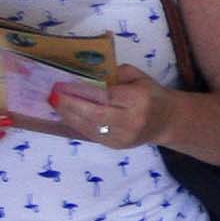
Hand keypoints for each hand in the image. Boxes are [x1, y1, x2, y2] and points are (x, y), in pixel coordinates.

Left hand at [55, 70, 172, 149]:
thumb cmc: (150, 94)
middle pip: (95, 114)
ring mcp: (123, 137)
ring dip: (68, 116)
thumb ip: (115, 74)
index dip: (82, 91)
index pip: (105, 96)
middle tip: (53, 95)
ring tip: (54, 104)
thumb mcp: (138, 76)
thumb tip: (89, 74)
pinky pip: (91, 135)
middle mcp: (131, 121)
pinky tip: (65, 115)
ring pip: (90, 128)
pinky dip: (76, 125)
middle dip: (70, 105)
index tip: (62, 85)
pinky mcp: (116, 146)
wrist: (166, 121)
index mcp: (138, 100)